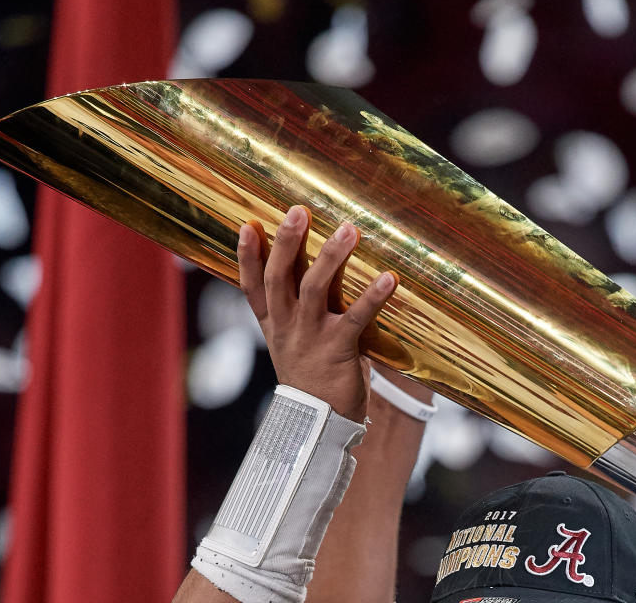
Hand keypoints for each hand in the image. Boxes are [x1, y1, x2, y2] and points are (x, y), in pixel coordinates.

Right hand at [237, 205, 398, 421]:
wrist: (320, 424)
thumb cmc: (312, 375)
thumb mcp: (293, 340)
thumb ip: (296, 307)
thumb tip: (311, 265)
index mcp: (274, 323)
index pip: (253, 286)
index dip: (247, 257)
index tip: (248, 225)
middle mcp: (287, 326)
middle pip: (280, 277)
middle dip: (288, 243)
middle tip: (298, 210)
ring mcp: (311, 337)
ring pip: (314, 289)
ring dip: (331, 257)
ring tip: (348, 229)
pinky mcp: (339, 350)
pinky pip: (356, 318)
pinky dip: (372, 297)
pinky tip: (389, 278)